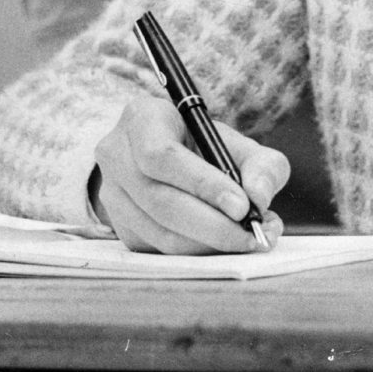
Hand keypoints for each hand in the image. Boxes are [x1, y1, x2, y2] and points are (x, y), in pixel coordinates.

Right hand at [91, 91, 289, 254]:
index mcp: (141, 118)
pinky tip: (226, 245)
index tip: (242, 206)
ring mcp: (112, 195)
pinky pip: (159, 250)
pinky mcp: (120, 228)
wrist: (171, 159)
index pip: (161, 155)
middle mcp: (116, 155)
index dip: (202, 184)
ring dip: (209, 245)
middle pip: (160, 200)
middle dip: (212, 226)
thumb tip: (259, 198)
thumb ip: (261, 165)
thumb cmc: (205, 148)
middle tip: (251, 236)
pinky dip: (198, 253)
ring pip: (160, 232)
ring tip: (248, 240)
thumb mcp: (237, 143)